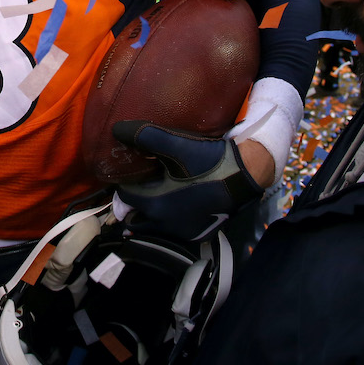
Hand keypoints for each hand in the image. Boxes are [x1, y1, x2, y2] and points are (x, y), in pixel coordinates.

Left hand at [112, 121, 263, 240]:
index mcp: (154, 205)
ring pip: (153, 226)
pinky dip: (169, 220)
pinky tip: (175, 203)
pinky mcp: (198, 234)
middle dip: (133, 202)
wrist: (246, 175)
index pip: (125, 196)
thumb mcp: (175, 144)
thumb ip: (144, 136)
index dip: (124, 183)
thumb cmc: (208, 161)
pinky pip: (173, 231)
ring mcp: (182, 233)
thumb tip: (118, 130)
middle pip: (136, 215)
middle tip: (140, 184)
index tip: (129, 172)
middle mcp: (165, 225)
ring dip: (149, 213)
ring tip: (156, 193)